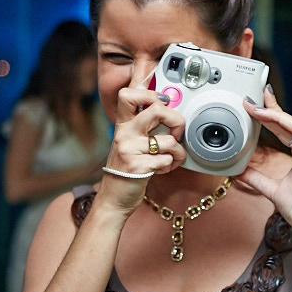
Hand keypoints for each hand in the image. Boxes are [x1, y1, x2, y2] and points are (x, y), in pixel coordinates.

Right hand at [99, 86, 185, 211]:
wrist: (114, 198)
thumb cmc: (127, 168)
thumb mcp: (130, 141)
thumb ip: (144, 124)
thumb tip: (164, 104)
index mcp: (123, 124)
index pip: (128, 94)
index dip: (150, 92)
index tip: (163, 102)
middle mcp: (124, 133)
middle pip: (157, 109)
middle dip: (176, 120)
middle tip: (176, 133)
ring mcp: (129, 149)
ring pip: (169, 140)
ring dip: (177, 152)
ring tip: (170, 158)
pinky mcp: (137, 167)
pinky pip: (167, 160)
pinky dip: (170, 166)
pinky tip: (161, 169)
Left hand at [234, 86, 291, 248]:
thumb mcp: (272, 191)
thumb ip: (256, 178)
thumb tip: (238, 171)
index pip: (283, 128)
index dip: (270, 113)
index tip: (253, 102)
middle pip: (291, 123)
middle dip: (273, 109)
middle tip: (254, 101)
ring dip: (284, 120)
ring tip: (265, 114)